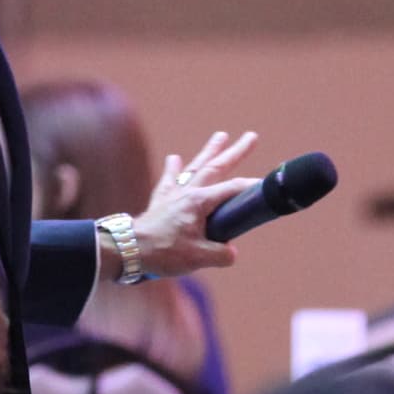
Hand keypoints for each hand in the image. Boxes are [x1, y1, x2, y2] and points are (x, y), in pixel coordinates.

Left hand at [121, 129, 263, 277]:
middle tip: (251, 136)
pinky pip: (169, 180)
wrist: (128, 249)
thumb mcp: (200, 258)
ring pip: (195, 167)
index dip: (251, 187)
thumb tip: (231, 252)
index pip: (232, 189)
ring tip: (221, 135)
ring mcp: (173, 194)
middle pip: (216, 167)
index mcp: (199, 201)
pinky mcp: (160, 201)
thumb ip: (222, 254)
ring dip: (209, 151)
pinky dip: (173, 169)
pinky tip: (174, 158)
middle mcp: (187, 192)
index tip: (266, 184)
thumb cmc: (162, 252)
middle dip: (235, 151)